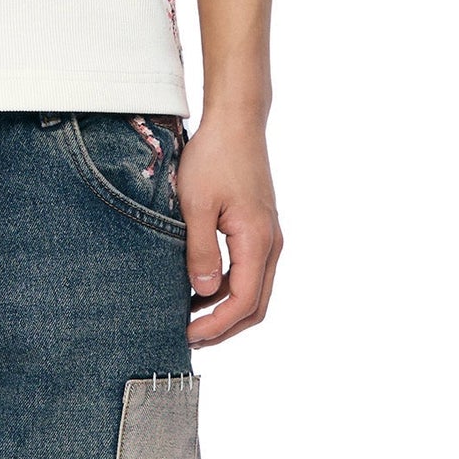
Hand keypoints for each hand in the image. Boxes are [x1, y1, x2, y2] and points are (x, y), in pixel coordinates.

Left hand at [176, 111, 281, 345]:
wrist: (236, 121)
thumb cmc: (214, 157)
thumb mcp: (196, 203)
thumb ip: (200, 250)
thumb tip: (203, 293)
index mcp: (257, 242)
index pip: (242, 303)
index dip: (216, 326)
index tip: (187, 335)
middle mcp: (271, 244)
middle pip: (254, 305)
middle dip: (224, 328)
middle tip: (188, 337)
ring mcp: (269, 236)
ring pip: (254, 290)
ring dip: (226, 309)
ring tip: (190, 317)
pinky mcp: (260, 227)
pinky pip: (250, 271)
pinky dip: (229, 287)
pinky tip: (199, 287)